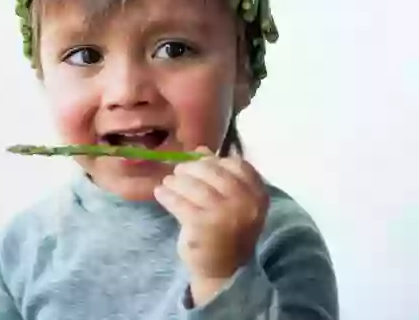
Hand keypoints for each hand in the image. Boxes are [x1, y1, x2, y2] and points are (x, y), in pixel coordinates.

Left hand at [153, 146, 269, 305]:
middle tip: (178, 172)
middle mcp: (245, 202)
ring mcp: (224, 214)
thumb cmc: (227, 231)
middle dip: (190, 169)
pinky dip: (167, 195)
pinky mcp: (202, 225)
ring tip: (168, 183)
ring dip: (176, 181)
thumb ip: (220, 175)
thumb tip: (200, 148)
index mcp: (257, 194)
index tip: (201, 164)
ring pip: (193, 185)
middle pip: (211, 170)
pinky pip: (178, 202)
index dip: (215, 161)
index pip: (236, 164)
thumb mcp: (232, 202)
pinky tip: (161, 193)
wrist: (223, 270)